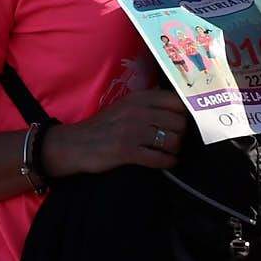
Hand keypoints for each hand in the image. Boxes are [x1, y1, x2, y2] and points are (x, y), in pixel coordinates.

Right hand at [43, 87, 189, 175]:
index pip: (176, 101)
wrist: (75, 144)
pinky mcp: (127, 152)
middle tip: (176, 140)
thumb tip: (178, 109)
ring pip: (172, 140)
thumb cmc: (103, 127)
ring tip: (171, 151)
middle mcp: (138, 112)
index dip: (185, 113)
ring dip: (175, 149)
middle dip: (181, 134)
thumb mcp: (125, 107)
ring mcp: (133, 132)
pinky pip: (159, 158)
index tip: (184, 122)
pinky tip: (167, 162)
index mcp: (139, 98)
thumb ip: (148, 104)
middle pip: (178, 122)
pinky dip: (168, 162)